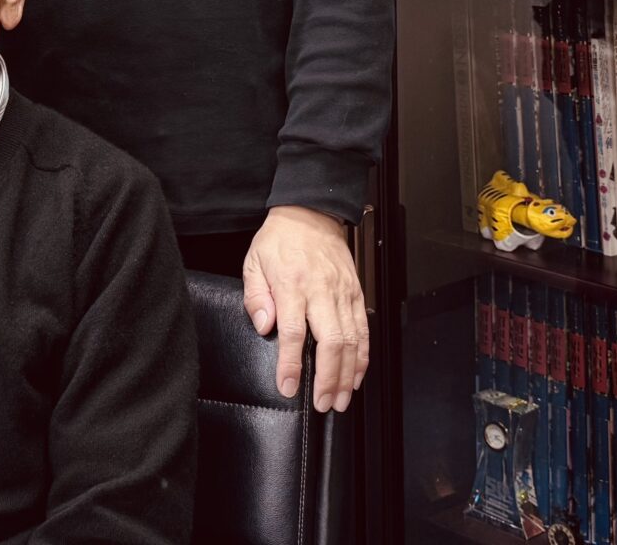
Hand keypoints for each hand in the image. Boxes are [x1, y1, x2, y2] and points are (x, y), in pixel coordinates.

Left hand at [242, 205, 368, 414]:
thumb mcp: (254, 262)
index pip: (292, 332)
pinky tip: (357, 374)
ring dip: (347, 373)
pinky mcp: (355, 292)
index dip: (291, 364)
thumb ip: (256, 297)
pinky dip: (363, 355)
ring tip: (340, 399)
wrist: (311, 213)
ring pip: (351, 339)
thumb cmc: (280, 240)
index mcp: (293, 284)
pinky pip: (363, 328)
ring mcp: (342, 292)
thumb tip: (264, 327)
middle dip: (328, 378)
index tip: (288, 386)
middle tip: (323, 403)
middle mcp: (321, 290)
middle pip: (330, 341)